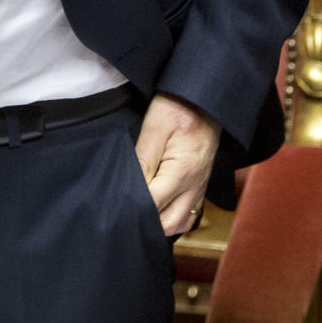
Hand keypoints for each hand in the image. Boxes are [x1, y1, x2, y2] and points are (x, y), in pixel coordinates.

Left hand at [135, 91, 220, 235]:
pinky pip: (189, 215)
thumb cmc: (179, 107)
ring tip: (139, 214)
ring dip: (160, 225)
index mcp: (182, 171)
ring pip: (181, 224)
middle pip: (169, 223)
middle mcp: (194, 185)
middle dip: (146, 223)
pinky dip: (173, 219)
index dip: (133, 208)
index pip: (153, 203)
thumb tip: (129, 187)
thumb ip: (142, 159)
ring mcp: (200, 187)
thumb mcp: (155, 126)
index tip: (115, 208)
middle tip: (124, 213)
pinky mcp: (201, 184)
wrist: (206, 98)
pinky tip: (159, 211)